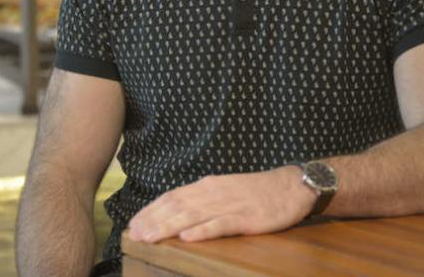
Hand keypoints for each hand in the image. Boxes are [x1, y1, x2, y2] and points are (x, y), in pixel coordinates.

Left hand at [126, 166, 316, 243]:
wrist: (290, 186)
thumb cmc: (256, 191)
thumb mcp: (224, 190)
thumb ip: (202, 199)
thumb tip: (177, 212)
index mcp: (207, 185)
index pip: (172, 197)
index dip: (150, 210)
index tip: (133, 223)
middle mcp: (213, 192)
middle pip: (176, 206)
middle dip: (152, 221)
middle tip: (133, 234)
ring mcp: (229, 205)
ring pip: (192, 216)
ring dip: (168, 227)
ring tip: (149, 237)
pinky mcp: (245, 218)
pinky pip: (220, 224)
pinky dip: (202, 231)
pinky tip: (187, 237)